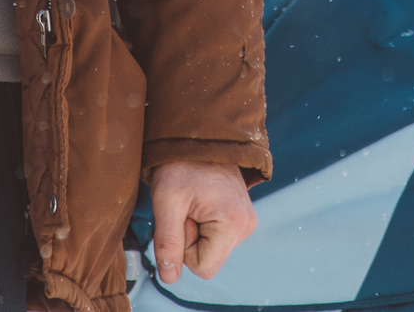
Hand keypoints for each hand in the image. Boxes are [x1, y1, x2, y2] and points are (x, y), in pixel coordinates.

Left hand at [148, 160, 255, 284]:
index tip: (182, 216)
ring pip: (211, 249)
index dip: (184, 248)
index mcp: (233, 224)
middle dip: (190, 238)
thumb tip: (169, 278)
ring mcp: (247, 221)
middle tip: (186, 207)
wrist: (199, 136)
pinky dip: (203, 225)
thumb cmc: (181, 165)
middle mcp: (247, 226)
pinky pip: (216, 238)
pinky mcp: (241, 217)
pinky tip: (202, 202)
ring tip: (193, 202)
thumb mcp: (167, 202)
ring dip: (195, 231)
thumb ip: (168, 243)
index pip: (203, 267)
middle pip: (208, 259)